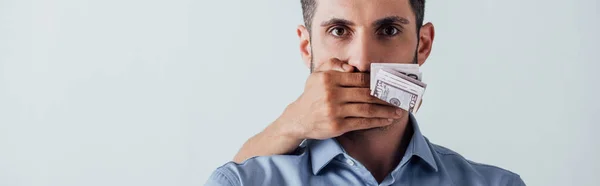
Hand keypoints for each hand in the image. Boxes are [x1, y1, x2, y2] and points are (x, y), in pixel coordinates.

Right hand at [233, 59, 403, 162]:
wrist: (298, 118)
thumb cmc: (312, 94)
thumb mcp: (317, 74)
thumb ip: (334, 65)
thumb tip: (352, 68)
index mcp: (329, 79)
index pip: (360, 79)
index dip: (377, 82)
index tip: (390, 84)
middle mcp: (331, 94)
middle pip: (366, 94)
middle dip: (386, 97)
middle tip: (400, 98)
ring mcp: (334, 111)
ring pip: (367, 109)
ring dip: (385, 111)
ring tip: (397, 111)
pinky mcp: (337, 126)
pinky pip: (361, 123)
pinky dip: (376, 121)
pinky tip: (386, 120)